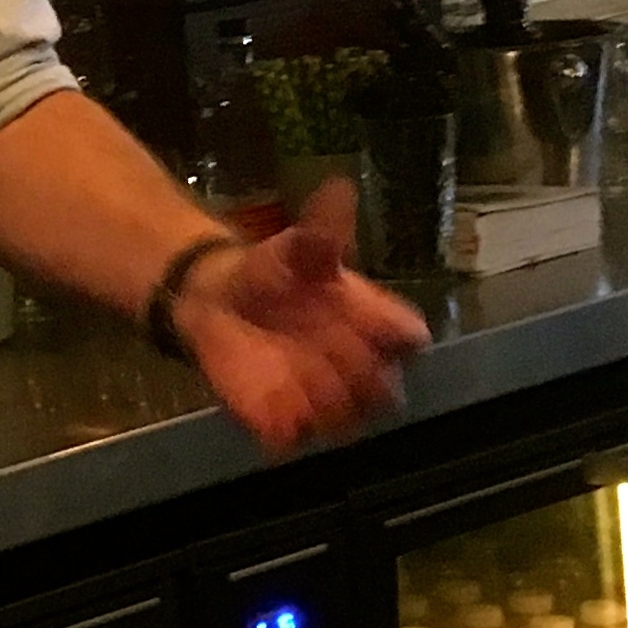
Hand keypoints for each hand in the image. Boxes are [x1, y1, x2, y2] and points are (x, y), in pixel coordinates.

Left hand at [169, 178, 430, 456]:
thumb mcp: (297, 246)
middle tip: (326, 346)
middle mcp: (359, 368)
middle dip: (360, 376)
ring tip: (295, 373)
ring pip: (345, 424)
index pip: (409, 342)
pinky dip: (283, 428)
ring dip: (324, 404)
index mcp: (373, 323)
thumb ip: (322, 228)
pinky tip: (269, 403)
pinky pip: (293, 441)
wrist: (219, 298)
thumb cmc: (274, 272)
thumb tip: (340, 187)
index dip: (396, 338)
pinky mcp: (282, 420)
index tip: (368, 320)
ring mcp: (324, 399)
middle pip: (384, 393)